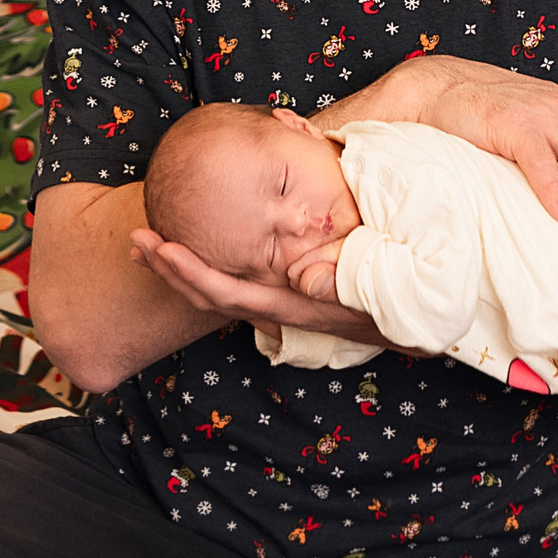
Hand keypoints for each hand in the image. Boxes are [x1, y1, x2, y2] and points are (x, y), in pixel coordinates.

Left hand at [130, 226, 383, 345]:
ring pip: (220, 288)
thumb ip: (347, 279)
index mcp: (295, 304)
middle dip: (171, 268)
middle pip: (211, 295)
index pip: (230, 293)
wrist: (420, 317)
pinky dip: (208, 264)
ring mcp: (281, 300)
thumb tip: (305, 279)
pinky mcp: (286, 291)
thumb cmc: (402, 293)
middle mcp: (280, 306)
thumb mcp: (382, 283)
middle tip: (137, 240)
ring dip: (182, 267)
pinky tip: (195, 248)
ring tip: (150, 244)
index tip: (162, 248)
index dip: (192, 272)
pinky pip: (237, 281)